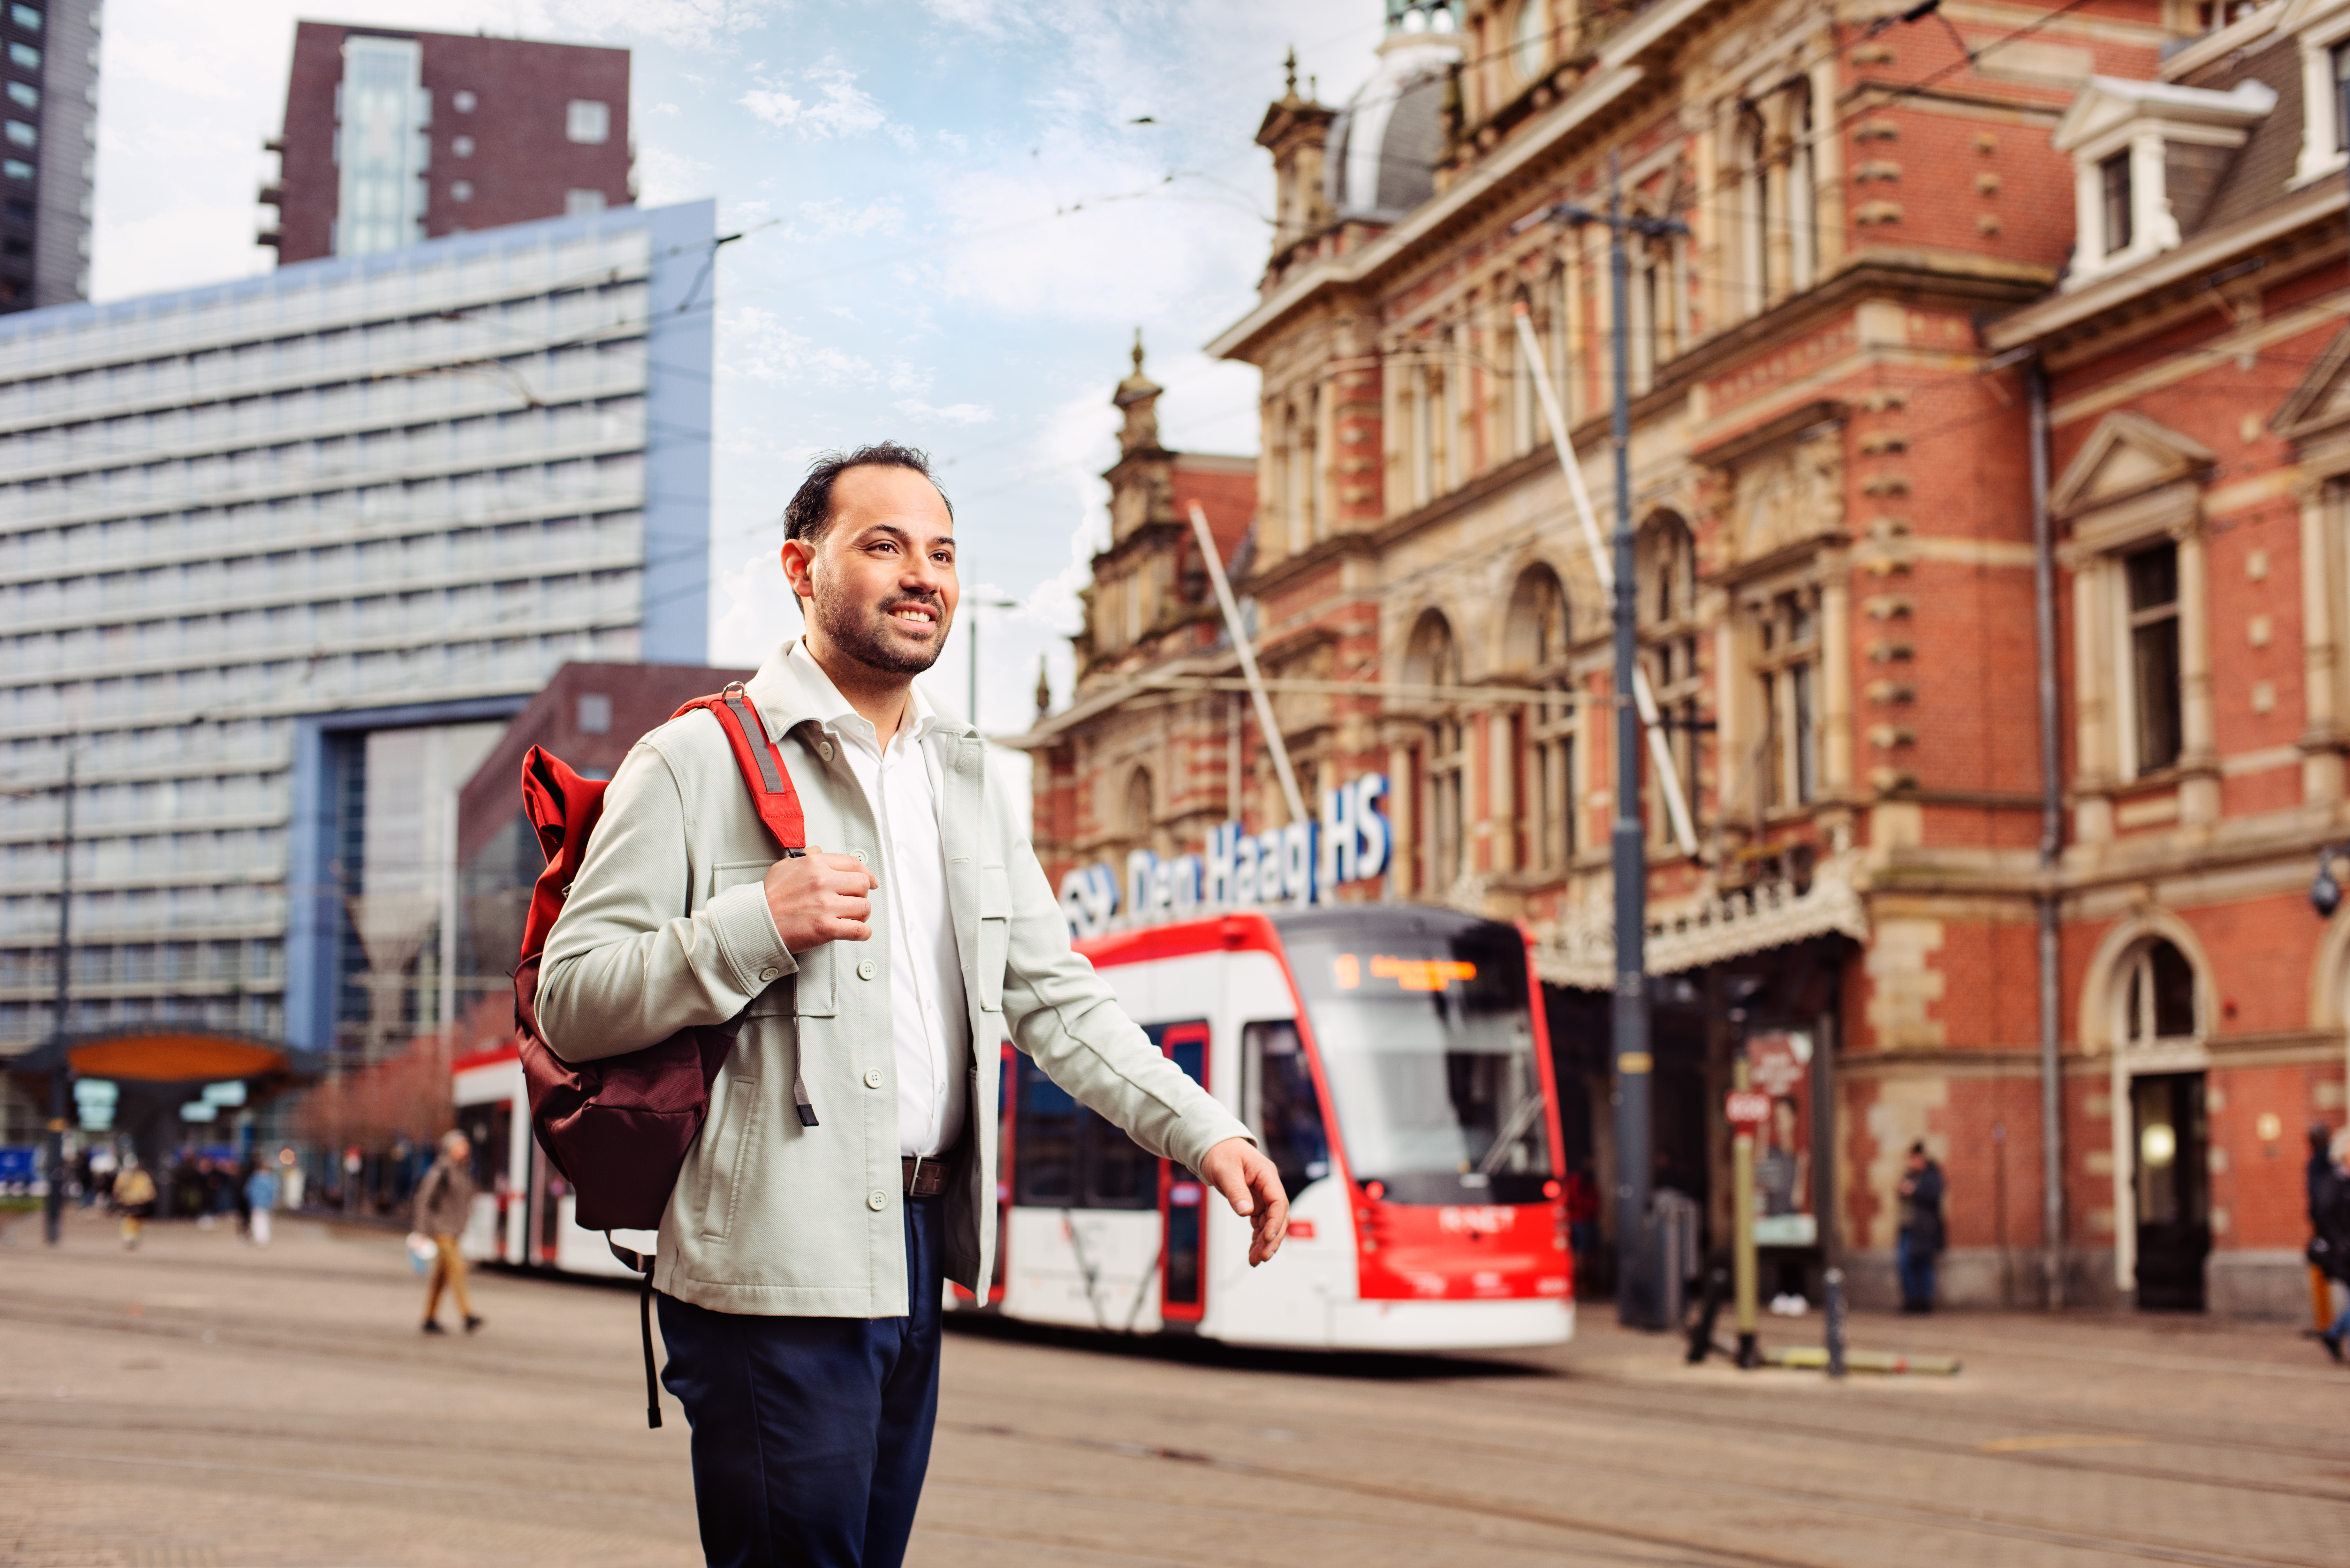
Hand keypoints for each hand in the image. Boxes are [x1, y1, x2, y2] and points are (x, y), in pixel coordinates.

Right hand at [763, 848, 876, 952]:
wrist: (755, 922)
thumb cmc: (768, 897)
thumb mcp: (784, 867)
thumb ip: (805, 858)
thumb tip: (818, 852)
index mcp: (815, 864)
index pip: (853, 864)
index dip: (867, 874)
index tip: (871, 881)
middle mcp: (822, 882)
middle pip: (863, 884)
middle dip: (862, 894)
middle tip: (856, 901)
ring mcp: (825, 906)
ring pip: (864, 907)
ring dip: (863, 915)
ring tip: (855, 918)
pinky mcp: (825, 928)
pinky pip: (858, 930)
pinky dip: (863, 933)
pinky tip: (859, 933)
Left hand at [1199, 1137, 1287, 1266]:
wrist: (1212, 1146)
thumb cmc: (1220, 1152)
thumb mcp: (1225, 1170)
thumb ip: (1236, 1191)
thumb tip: (1245, 1212)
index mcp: (1267, 1175)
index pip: (1278, 1201)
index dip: (1275, 1222)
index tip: (1267, 1238)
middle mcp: (1268, 1186)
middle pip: (1278, 1216)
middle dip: (1272, 1238)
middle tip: (1262, 1257)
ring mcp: (1262, 1195)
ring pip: (1269, 1222)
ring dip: (1264, 1242)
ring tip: (1255, 1260)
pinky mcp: (1254, 1201)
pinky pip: (1259, 1222)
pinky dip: (1257, 1236)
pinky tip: (1253, 1250)